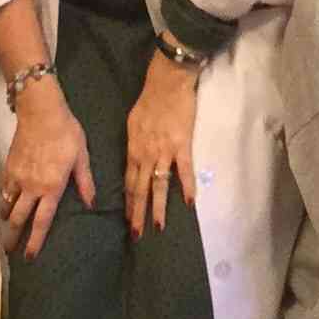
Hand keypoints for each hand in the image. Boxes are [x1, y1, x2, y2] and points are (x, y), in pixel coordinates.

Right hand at [0, 77, 95, 259]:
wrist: (41, 112)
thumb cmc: (66, 132)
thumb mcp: (82, 156)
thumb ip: (85, 181)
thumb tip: (91, 203)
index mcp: (52, 188)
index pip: (42, 222)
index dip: (35, 241)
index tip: (29, 255)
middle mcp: (32, 187)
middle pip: (18, 219)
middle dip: (13, 237)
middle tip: (9, 251)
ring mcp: (17, 178)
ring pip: (8, 205)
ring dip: (7, 219)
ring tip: (6, 228)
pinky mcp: (8, 167)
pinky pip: (3, 188)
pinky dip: (3, 198)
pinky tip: (5, 201)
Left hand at [124, 51, 200, 238]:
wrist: (167, 83)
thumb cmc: (149, 101)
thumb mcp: (133, 123)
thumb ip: (134, 144)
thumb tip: (135, 159)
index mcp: (133, 150)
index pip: (128, 183)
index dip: (128, 203)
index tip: (127, 220)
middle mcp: (145, 155)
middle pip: (140, 189)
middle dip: (138, 213)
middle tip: (137, 234)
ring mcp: (164, 152)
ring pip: (159, 185)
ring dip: (158, 208)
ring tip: (158, 226)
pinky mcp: (182, 146)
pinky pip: (185, 171)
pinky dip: (187, 187)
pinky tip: (190, 203)